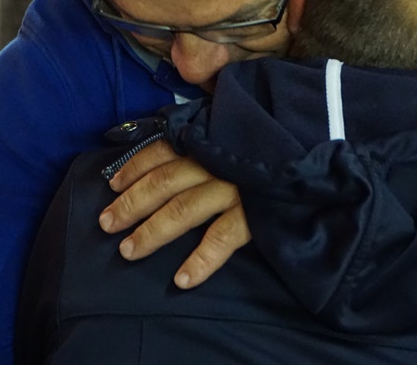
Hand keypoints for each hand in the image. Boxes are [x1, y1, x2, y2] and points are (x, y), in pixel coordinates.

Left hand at [99, 140, 250, 288]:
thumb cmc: (258, 157)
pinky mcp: (253, 214)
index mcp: (207, 142)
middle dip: (132, 204)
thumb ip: (202, 145)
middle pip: (164, 183)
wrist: (310, 170)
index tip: (113, 185)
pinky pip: (220, 239)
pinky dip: (200, 261)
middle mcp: (215, 163)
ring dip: (152, 233)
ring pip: (183, 210)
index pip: (162, 152)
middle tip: (107, 224)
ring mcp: (234, 188)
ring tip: (128, 251)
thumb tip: (163, 162)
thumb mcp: (229, 137)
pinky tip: (181, 280)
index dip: (134, 168)